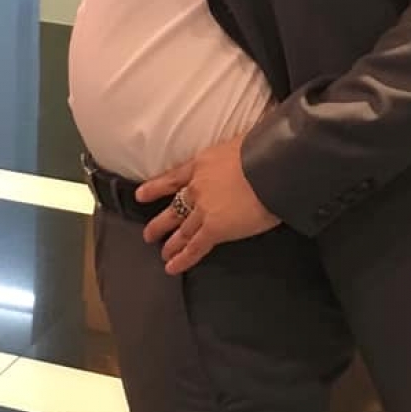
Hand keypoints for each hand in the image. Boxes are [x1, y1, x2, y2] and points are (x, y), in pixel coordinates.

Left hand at [136, 135, 279, 275]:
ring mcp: (203, 210)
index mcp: (201, 164)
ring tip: (163, 253)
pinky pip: (196, 247)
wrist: (269, 166)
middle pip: (174, 208)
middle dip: (161, 223)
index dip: (155, 187)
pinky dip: (183, 258)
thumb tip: (242, 154)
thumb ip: (233, 155)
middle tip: (149, 234)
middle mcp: (197, 188)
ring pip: (183, 230)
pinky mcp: (215, 229)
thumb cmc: (261, 150)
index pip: (173, 178)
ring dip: (172, 243)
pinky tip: (172, 267)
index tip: (140, 195)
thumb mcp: (239, 144)